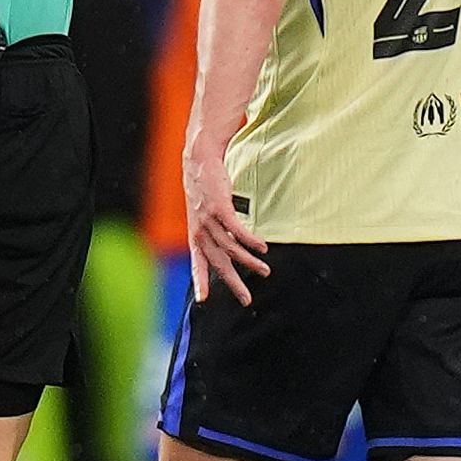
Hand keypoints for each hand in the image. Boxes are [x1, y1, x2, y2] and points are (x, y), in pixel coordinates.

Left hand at [184, 146, 268, 306]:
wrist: (199, 161)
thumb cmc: (204, 188)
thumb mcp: (202, 214)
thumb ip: (212, 232)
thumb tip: (228, 245)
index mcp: (195, 235)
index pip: (197, 263)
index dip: (200, 281)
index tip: (203, 299)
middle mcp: (200, 231)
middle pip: (218, 263)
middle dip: (233, 282)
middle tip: (246, 299)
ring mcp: (209, 220)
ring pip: (231, 248)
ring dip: (250, 261)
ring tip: (265, 270)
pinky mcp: (220, 208)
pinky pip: (237, 230)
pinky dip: (250, 241)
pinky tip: (262, 247)